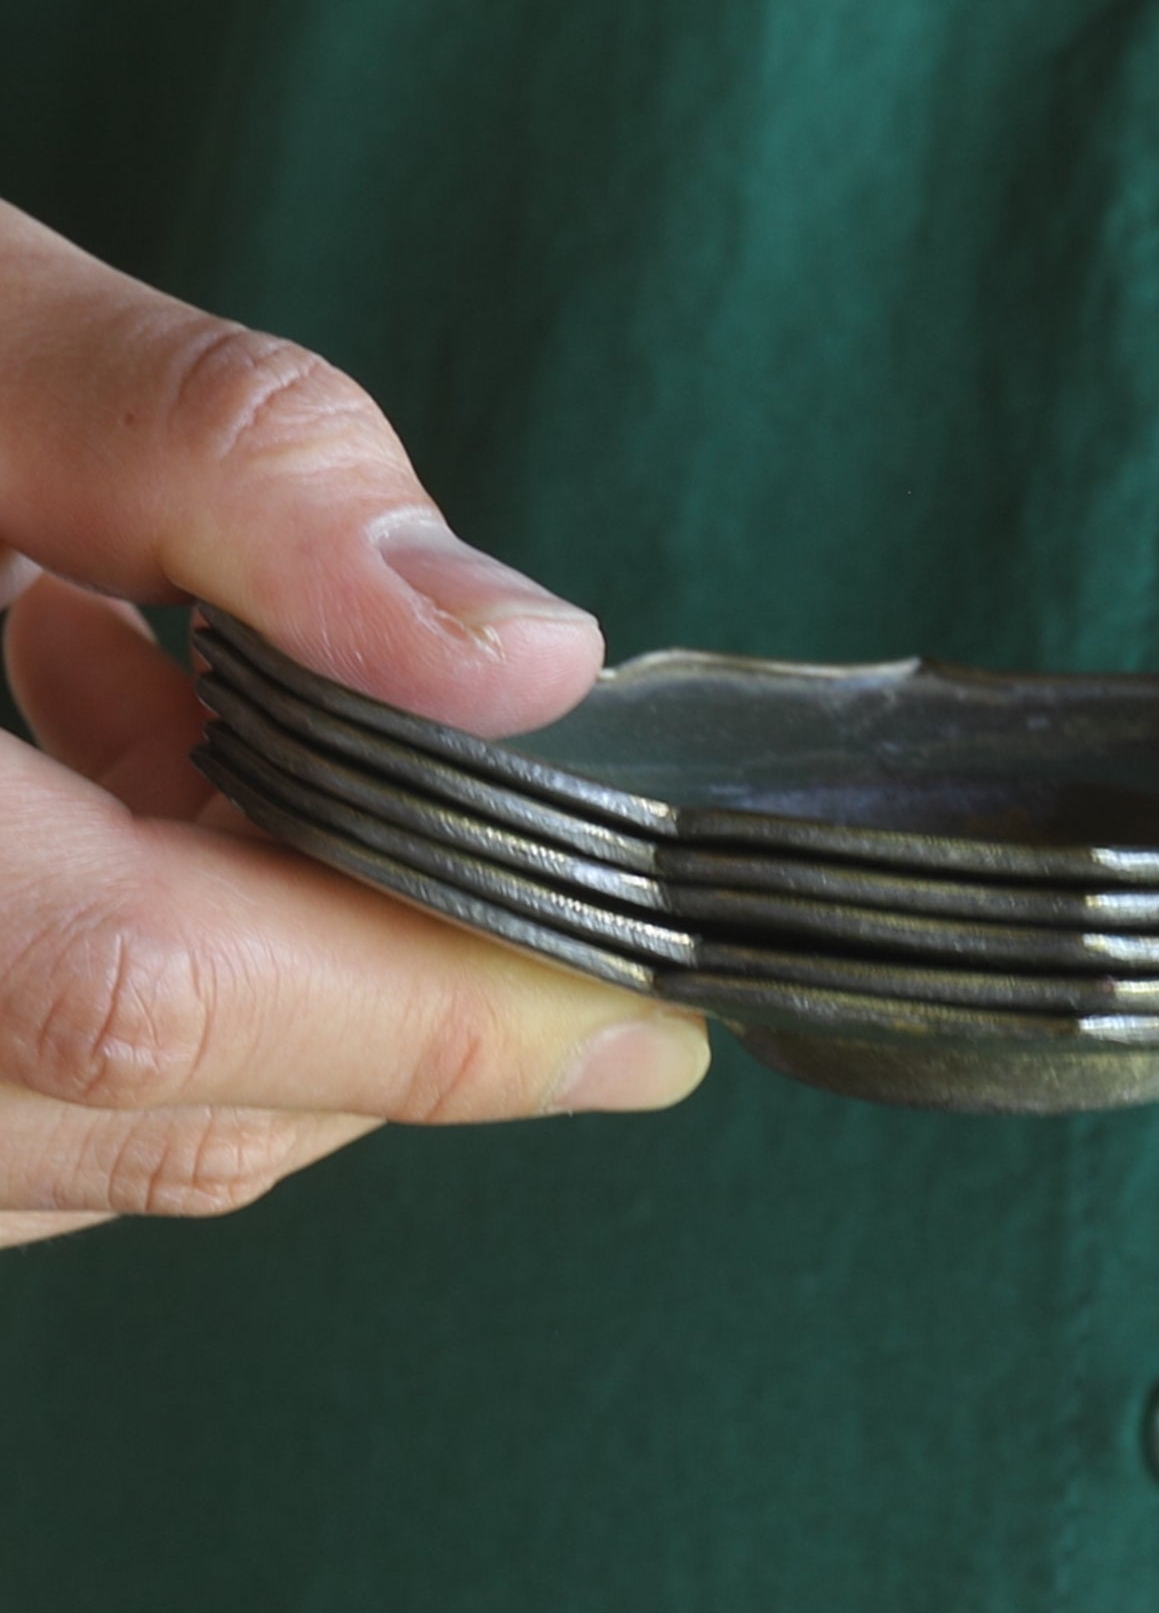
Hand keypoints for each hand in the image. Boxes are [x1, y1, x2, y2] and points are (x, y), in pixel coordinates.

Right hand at [0, 200, 708, 1250]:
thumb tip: (517, 657)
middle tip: (534, 903)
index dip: (426, 1024)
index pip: (136, 990)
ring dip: (252, 992)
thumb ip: (225, 468)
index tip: (646, 1033)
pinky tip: (114, 785)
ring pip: (53, 1145)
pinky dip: (118, 991)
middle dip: (380, 1016)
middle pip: (125, 1102)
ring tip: (244, 752)